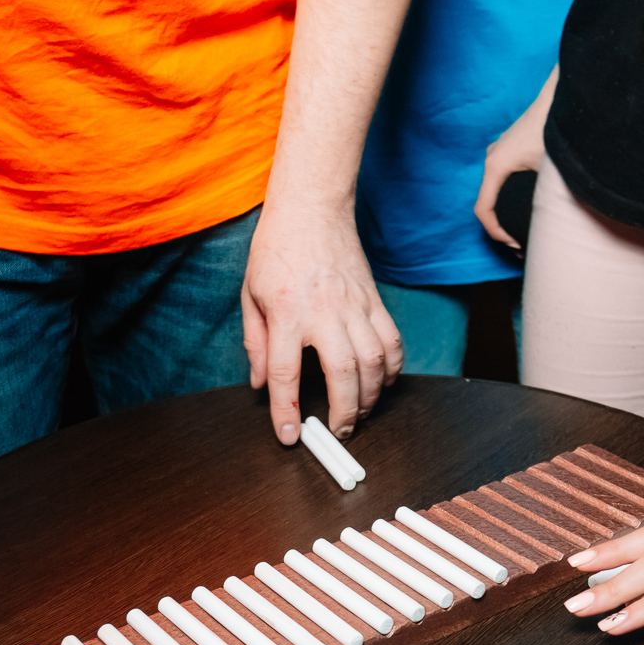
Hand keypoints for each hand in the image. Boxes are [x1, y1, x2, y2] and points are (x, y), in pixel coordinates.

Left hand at [242, 202, 403, 444]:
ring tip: (360, 413)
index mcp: (286, 313)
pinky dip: (392, 368)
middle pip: (342, 374)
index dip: (286, 411)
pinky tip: (383, 382)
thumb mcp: (250, 295)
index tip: (290, 436)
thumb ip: (255, 342)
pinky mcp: (374, 299)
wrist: (311, 208)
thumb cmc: (276, 249)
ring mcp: (354, 305)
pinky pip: (393, 340)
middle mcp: (324, 312)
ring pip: (374, 361)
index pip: (285, 374)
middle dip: (344, 412)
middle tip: (338, 432)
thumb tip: (260, 383)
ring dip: (370, 395)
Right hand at [474, 67, 557, 248]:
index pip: (483, 210)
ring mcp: (497, 152)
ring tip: (521, 227)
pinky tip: (523, 205)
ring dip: (502, 211)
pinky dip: (505, 197)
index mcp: (496, 166)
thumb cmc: (552, 129)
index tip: (512, 243)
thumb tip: (549, 223)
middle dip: (500, 225)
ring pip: (492, 190)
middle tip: (519, 243)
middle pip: (486, 202)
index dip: (495, 232)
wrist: (558, 99)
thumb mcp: (550, 171)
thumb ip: (545, 197)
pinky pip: (499, 179)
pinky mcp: (507, 149)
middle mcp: (491, 159)